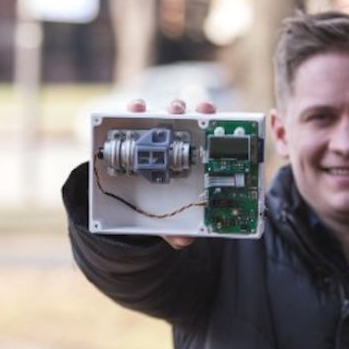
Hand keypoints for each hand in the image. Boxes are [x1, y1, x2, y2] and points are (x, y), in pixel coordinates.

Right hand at [127, 97, 216, 249]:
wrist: (133, 204)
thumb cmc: (161, 206)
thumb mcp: (171, 220)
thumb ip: (180, 229)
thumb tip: (184, 240)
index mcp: (194, 157)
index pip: (208, 135)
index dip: (215, 123)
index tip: (215, 119)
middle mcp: (178, 139)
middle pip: (190, 119)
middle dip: (194, 111)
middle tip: (193, 112)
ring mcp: (156, 133)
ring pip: (164, 113)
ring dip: (167, 107)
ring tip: (166, 110)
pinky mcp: (133, 131)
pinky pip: (135, 115)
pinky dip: (135, 108)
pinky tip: (135, 109)